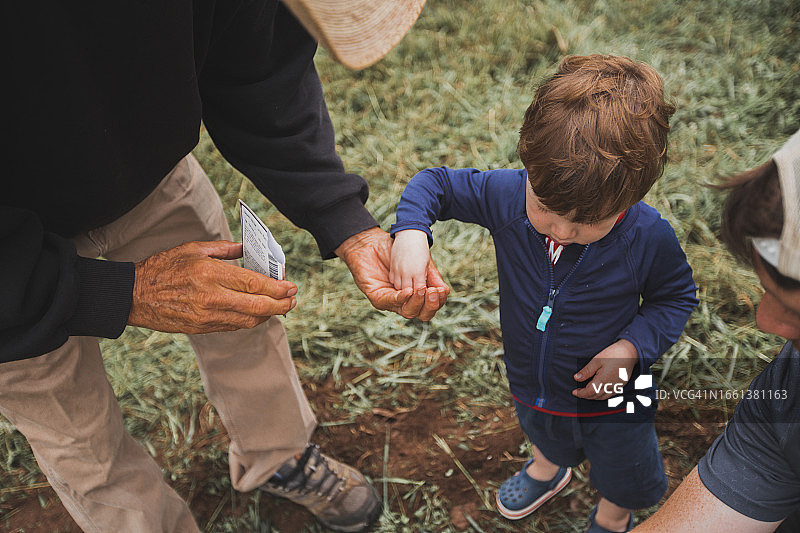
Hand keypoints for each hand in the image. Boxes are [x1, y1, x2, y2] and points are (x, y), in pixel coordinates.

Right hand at [129, 241, 297, 333]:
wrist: (134, 295)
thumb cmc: (163, 267)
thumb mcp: (194, 248)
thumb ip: (225, 249)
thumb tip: (248, 249)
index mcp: (212, 273)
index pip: (255, 284)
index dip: (278, 288)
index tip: (291, 286)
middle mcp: (213, 297)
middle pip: (258, 306)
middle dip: (281, 304)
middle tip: (293, 300)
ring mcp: (208, 316)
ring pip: (249, 320)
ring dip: (269, 315)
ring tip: (281, 307)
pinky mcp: (202, 328)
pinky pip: (234, 326)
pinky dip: (251, 321)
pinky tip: (258, 314)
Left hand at [335, 227, 449, 320]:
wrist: (371, 242)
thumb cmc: (394, 251)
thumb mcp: (419, 263)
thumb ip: (431, 277)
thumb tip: (444, 291)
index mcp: (416, 295)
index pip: (430, 306)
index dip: (438, 301)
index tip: (442, 290)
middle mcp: (404, 301)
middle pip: (422, 314)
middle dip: (430, 305)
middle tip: (433, 292)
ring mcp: (391, 302)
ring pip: (408, 311)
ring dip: (417, 302)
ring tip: (423, 289)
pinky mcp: (377, 298)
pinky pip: (390, 302)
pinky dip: (401, 298)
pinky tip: (409, 291)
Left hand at [572, 339, 638, 400]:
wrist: (630, 352)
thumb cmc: (613, 354)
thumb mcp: (596, 360)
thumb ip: (586, 371)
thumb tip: (576, 378)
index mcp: (603, 380)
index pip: (590, 392)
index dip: (581, 393)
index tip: (574, 392)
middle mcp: (611, 386)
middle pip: (596, 396)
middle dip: (586, 396)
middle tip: (579, 392)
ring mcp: (617, 386)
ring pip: (603, 397)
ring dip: (594, 397)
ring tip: (587, 393)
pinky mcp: (621, 385)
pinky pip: (610, 395)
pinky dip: (602, 395)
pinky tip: (599, 391)